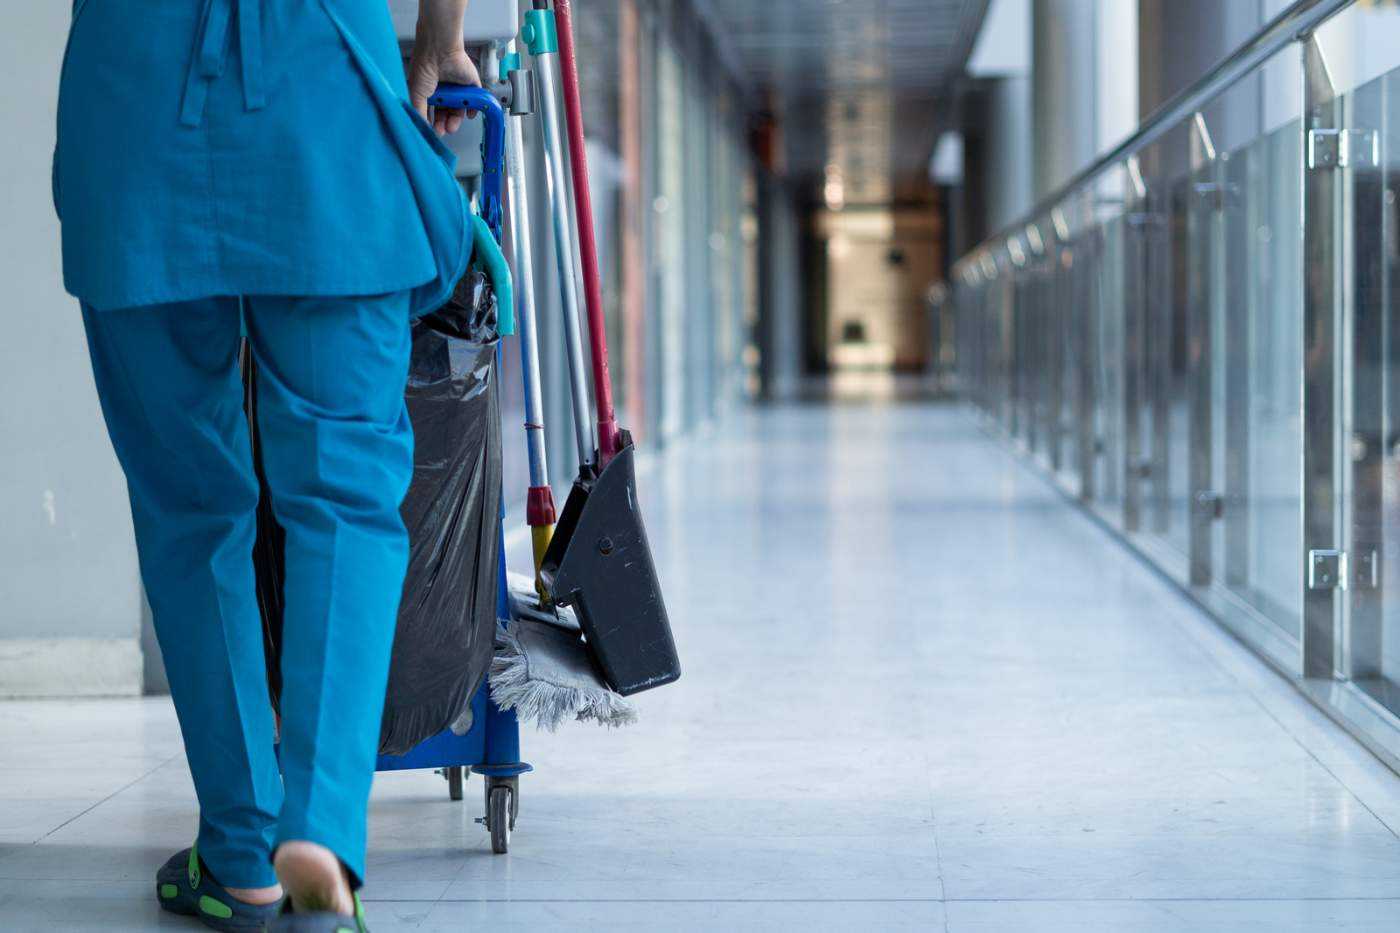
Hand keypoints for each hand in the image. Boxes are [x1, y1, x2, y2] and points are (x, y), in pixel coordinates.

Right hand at [408, 1, 479, 135]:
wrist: (439, 51)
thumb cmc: (424, 67)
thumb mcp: (416, 94)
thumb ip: (419, 112)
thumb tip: (421, 128)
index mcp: (429, 91)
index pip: (432, 112)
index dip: (433, 123)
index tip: (433, 132)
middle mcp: (444, 90)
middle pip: (446, 113)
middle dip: (445, 124)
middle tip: (443, 130)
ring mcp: (457, 87)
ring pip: (459, 109)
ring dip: (456, 120)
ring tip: (452, 126)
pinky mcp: (471, 84)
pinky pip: (474, 100)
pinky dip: (473, 108)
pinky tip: (468, 114)